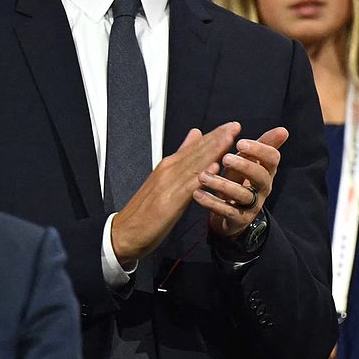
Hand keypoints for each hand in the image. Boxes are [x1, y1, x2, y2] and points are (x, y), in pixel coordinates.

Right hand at [110, 122, 238, 265]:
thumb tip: (195, 134)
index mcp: (168, 165)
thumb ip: (181, 156)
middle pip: (197, 151)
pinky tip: (215, 169)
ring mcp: (168, 185)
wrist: (123, 233)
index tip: (232, 126)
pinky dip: (202, 177)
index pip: (195, 146)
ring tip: (229, 139)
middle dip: (218, 138)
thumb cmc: (145, 209)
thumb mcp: (164, 178)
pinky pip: (189, 187)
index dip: (214, 135)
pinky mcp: (169, 202)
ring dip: (213, 151)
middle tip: (235, 126)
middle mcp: (168, 171)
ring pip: (195, 165)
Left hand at [194, 126, 288, 238]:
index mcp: (267, 170)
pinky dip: (211, 203)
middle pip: (260, 176)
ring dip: (222, 185)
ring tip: (203, 176)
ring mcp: (253, 205)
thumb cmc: (241, 180)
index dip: (259, 150)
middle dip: (244, 166)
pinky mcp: (239, 220)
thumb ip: (262, 145)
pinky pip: (226, 211)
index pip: (272, 158)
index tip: (239, 143)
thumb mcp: (250, 162)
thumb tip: (283, 130)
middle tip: (225, 158)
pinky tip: (197, 193)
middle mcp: (264, 188)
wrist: (232, 213)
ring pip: (242, 195)